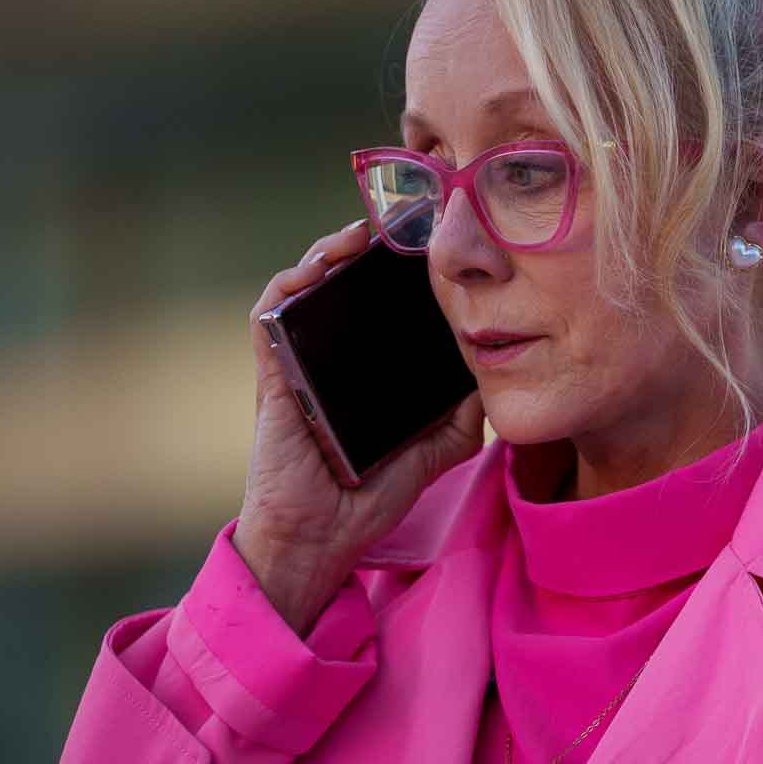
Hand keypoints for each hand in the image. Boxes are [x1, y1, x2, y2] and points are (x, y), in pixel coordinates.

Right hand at [236, 220, 485, 632]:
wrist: (320, 539)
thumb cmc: (368, 499)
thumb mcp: (433, 453)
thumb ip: (461, 420)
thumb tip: (492, 379)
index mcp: (365, 369)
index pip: (381, 307)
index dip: (400, 273)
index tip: (432, 244)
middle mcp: (331, 357)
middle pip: (345, 285)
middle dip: (368, 248)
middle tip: (402, 224)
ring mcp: (299, 362)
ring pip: (306, 285)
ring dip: (328, 251)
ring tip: (362, 233)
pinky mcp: (273, 373)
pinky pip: (271, 314)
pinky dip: (290, 282)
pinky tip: (320, 265)